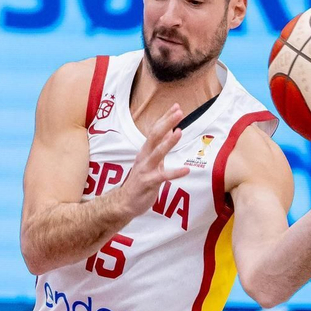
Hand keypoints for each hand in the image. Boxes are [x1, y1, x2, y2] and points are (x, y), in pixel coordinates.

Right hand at [106, 103, 189, 221]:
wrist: (124, 203)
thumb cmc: (140, 181)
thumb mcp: (151, 161)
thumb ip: (161, 147)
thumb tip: (171, 130)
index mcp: (145, 151)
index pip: (155, 130)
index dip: (165, 118)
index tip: (176, 107)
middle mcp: (144, 157)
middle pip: (154, 136)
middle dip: (166, 123)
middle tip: (179, 112)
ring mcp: (145, 170)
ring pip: (157, 153)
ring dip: (168, 143)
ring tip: (179, 132)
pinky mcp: (148, 183)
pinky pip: (162, 177)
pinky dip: (174, 173)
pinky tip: (186, 170)